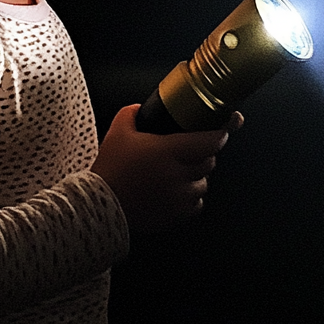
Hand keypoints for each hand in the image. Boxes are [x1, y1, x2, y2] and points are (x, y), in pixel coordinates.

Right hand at [91, 105, 242, 234]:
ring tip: (181, 170)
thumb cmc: (110, 170)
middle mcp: (178, 174)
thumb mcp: (118, 132)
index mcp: (167, 151)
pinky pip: (196, 203)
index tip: (224, 128)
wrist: (99, 205)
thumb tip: (140, 108)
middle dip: (205, 153)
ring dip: (197, 175)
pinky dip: (191, 195)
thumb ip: (132, 114)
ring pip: (204, 183)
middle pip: (209, 161)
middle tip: (193, 148)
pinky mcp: (176, 215)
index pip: (210, 141)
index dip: (221, 133)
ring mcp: (179, 197)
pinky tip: (177, 189)